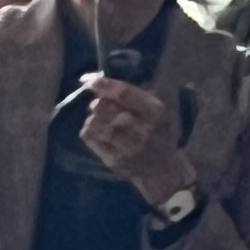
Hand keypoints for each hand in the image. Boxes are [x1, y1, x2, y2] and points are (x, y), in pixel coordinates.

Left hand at [77, 75, 187, 208]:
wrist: (162, 170)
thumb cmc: (158, 132)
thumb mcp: (157, 109)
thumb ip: (133, 94)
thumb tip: (98, 81)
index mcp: (156, 112)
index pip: (124, 93)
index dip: (102, 84)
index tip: (87, 80)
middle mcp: (143, 130)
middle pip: (105, 107)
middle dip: (98, 103)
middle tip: (99, 104)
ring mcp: (128, 148)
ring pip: (95, 122)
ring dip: (93, 117)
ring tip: (101, 119)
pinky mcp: (114, 161)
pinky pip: (90, 138)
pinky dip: (89, 130)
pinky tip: (98, 131)